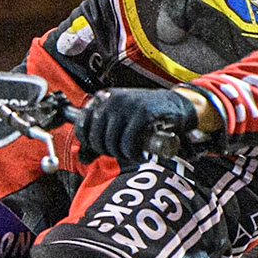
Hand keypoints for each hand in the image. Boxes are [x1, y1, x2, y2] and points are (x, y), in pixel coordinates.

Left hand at [73, 88, 197, 163]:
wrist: (176, 106)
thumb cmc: (145, 117)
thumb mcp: (119, 121)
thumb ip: (100, 138)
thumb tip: (83, 159)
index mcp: (102, 98)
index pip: (82, 125)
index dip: (89, 143)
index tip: (101, 149)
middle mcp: (112, 99)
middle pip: (96, 137)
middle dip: (107, 151)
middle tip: (121, 153)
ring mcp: (127, 105)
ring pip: (111, 141)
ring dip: (121, 154)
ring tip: (131, 153)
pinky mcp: (142, 113)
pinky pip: (128, 142)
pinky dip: (132, 154)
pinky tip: (139, 154)